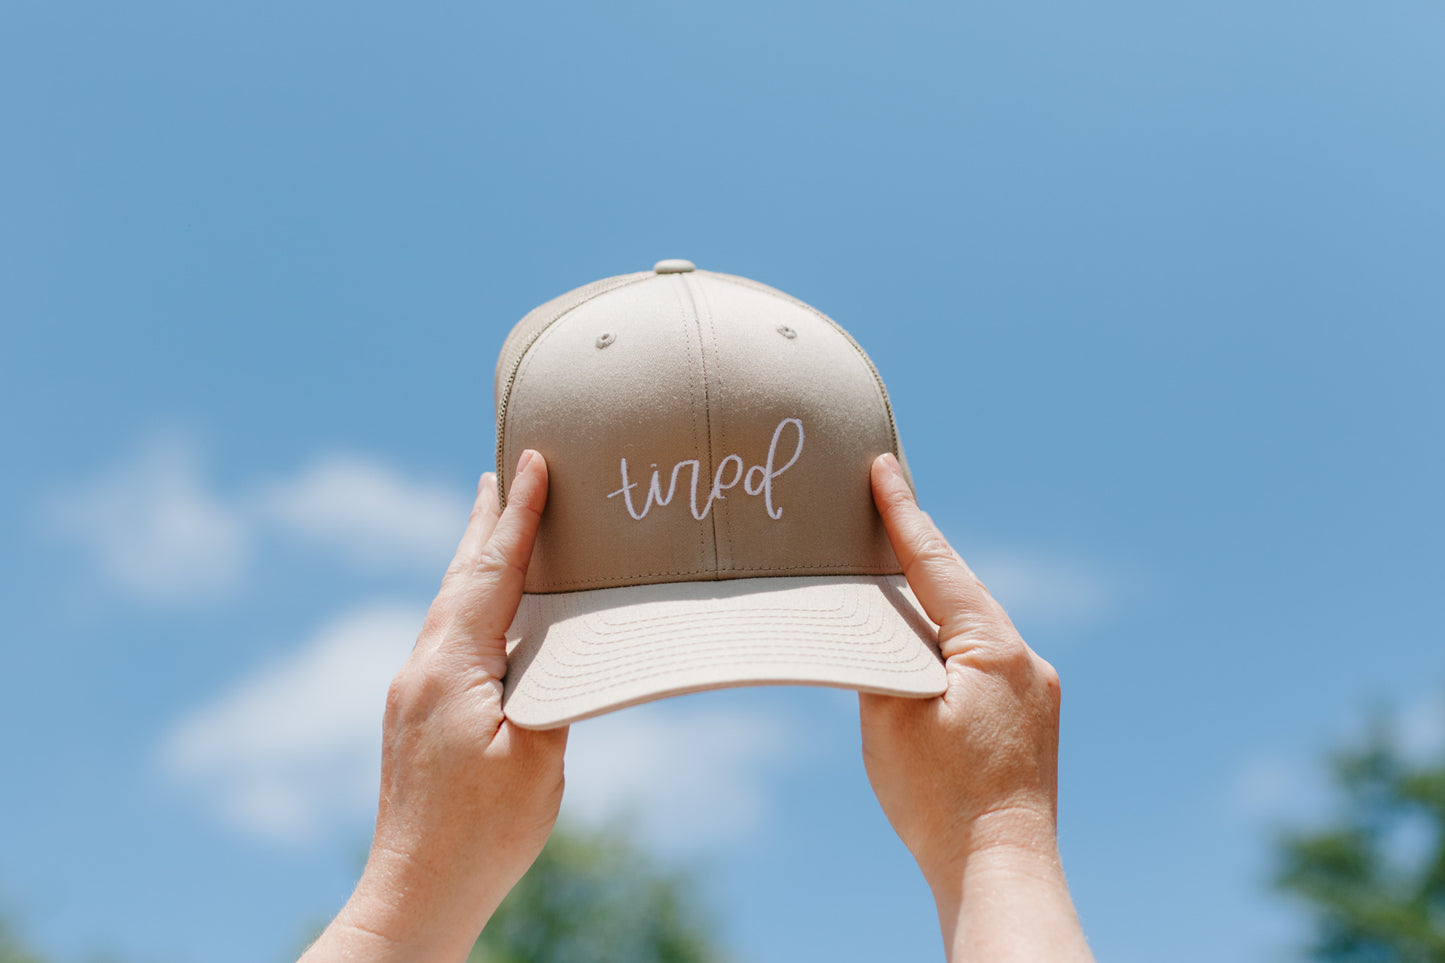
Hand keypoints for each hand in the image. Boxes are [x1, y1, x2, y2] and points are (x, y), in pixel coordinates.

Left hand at [302, 451, 566, 962]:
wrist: (414, 894)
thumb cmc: (481, 835)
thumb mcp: (537, 758)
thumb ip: (550, 689)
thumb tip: (553, 648)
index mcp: (449, 667)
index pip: (490, 572)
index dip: (516, 515)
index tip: (532, 461)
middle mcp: (420, 669)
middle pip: (459, 577)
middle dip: (483, 523)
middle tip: (498, 473)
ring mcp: (412, 694)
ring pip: (450, 608)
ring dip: (476, 563)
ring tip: (491, 525)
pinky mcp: (415, 718)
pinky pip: (448, 639)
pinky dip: (471, 606)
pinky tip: (485, 615)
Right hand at [860, 453, 1090, 960]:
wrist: (998, 869)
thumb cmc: (938, 799)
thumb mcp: (888, 716)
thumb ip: (883, 657)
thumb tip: (885, 630)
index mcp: (992, 647)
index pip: (936, 563)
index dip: (903, 514)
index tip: (884, 468)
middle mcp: (1026, 659)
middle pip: (961, 590)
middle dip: (920, 555)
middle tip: (884, 509)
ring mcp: (1036, 692)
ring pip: (975, 628)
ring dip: (935, 609)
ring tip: (894, 589)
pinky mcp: (1034, 721)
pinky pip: (987, 663)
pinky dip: (953, 649)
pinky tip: (928, 660)